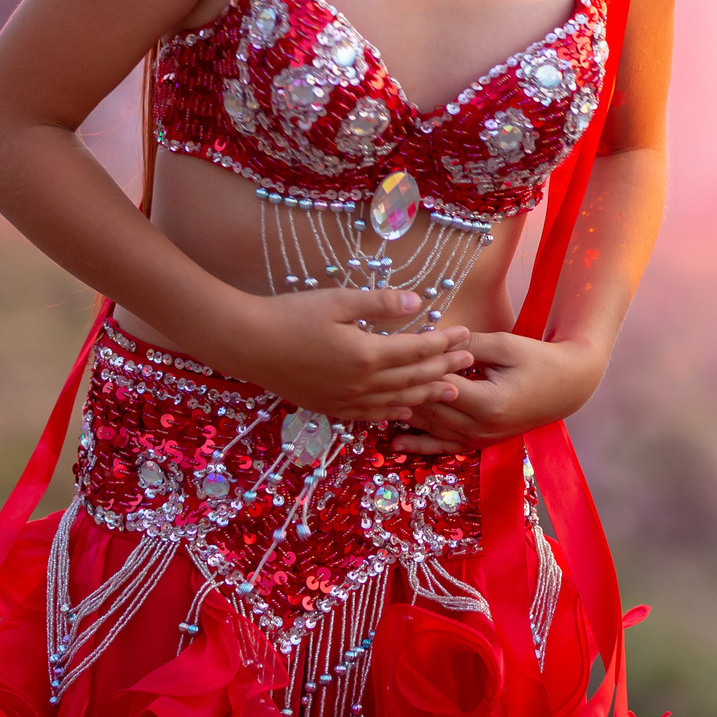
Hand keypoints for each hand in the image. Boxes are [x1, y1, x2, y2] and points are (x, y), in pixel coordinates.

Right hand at [208, 288, 477, 426]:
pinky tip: (405, 410)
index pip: (417, 349)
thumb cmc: (291, 315)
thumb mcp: (338, 300)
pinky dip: (394, 412)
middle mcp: (362, 384)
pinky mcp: (330, 407)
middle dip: (444, 368)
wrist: (248, 345)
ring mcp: (346, 400)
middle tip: (469, 361)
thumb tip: (418, 302)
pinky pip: (371, 415)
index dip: (444, 342)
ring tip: (452, 390)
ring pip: (398, 400)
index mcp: (367, 354)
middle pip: (413, 377)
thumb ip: (380, 303)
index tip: (465, 334)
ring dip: (427, 394)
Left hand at [387, 331, 606, 455]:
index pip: (438, 386)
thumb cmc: (538, 359)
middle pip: (429, 410)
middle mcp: (482, 428)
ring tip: (369, 404)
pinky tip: (393, 442)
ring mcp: (481, 440)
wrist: (568, 386)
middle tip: (369, 377)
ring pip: (432, 429)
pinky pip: (444, 447)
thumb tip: (433, 338)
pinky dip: (419, 445)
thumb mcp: (505, 344)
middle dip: (400, 393)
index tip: (388, 354)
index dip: (413, 370)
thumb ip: (467, 345)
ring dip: (403, 416)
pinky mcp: (481, 444)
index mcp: (488, 402)